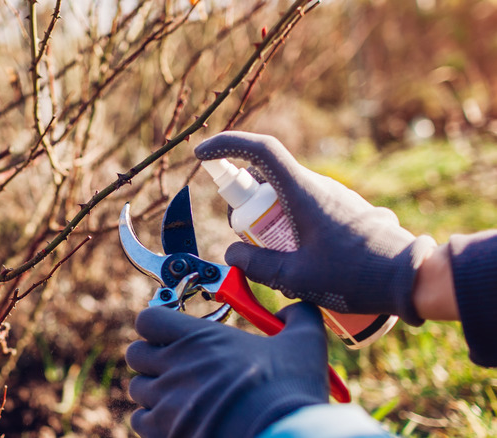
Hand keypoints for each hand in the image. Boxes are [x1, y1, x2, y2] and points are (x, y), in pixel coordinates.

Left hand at [125, 303, 328, 437]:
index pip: (148, 319)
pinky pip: (139, 421)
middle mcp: (175, 365)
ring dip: (153, 391)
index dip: (156, 325)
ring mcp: (166, 400)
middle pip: (135, 353)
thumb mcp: (304, 344)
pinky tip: (177, 420)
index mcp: (200, 338)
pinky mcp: (164, 431)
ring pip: (137, 388)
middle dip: (151, 358)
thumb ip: (299, 317)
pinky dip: (152, 421)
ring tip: (180, 397)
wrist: (283, 436)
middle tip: (174, 367)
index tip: (170, 334)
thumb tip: (297, 308)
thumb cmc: (290, 391)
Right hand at [195, 131, 436, 324]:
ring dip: (268, 217)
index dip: (226, 146)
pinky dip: (289, 224)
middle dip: (244, 201)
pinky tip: (299, 260)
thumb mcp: (295, 278)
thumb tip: (232, 254)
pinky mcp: (345, 210)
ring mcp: (334, 196)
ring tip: (273, 258)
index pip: (260, 151)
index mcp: (302, 192)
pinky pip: (306, 207)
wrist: (411, 278)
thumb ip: (256, 265)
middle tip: (241, 236)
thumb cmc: (355, 276)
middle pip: (267, 177)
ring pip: (286, 195)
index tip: (202, 155)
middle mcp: (318, 186)